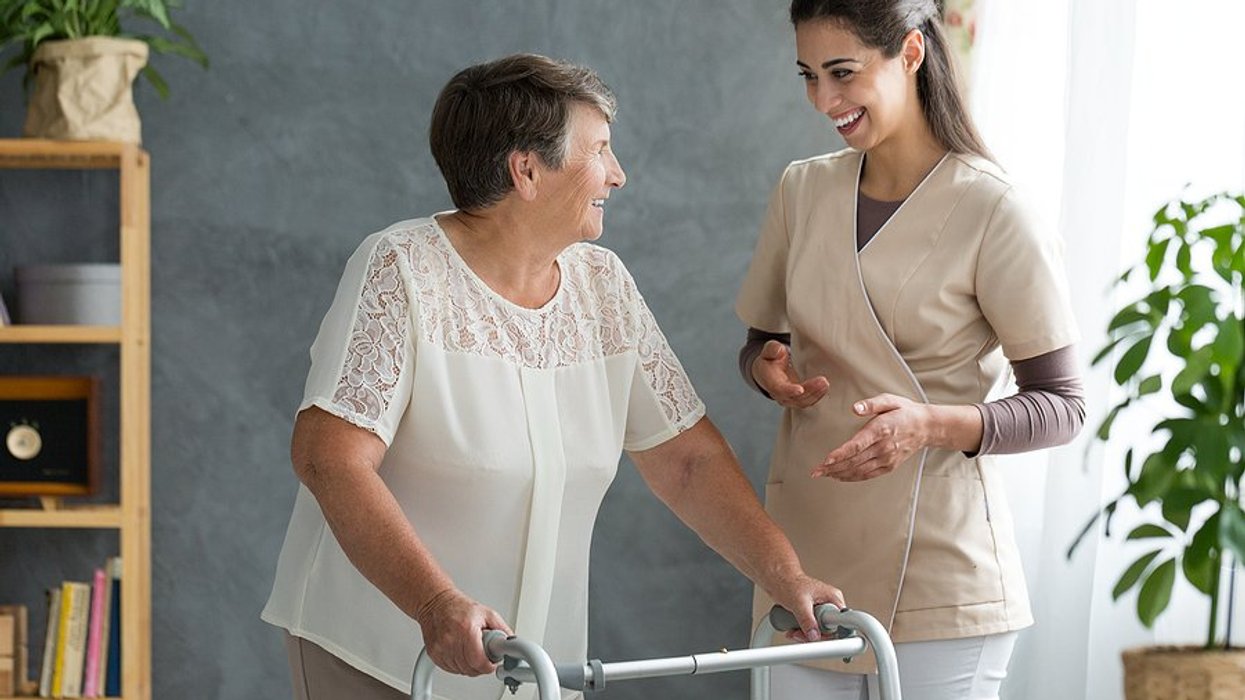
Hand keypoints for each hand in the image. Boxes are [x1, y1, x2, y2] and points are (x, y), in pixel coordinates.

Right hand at [414, 587, 512, 675]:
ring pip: (461, 670)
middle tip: (484, 656)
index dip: (488, 665)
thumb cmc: (460, 607)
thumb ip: (502, 629)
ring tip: (472, 651)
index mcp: (467, 629)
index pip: (479, 661)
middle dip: (481, 665)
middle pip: (470, 668)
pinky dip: (458, 665)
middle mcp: (451, 640)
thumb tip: (512, 643)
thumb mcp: (487, 613)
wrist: (436, 603)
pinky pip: (450, 669)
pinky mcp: (434, 653)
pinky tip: (462, 653)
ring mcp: (441, 648)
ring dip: (470, 666)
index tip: (492, 663)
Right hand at [752, 340, 828, 407]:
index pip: (779, 389)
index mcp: (770, 381)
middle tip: (823, 381)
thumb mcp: (768, 350)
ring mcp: (789, 398)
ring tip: (825, 383)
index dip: (789, 391)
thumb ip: (772, 349)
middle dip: (809, 391)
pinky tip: (824, 387)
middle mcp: (779, 394)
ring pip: (803, 402)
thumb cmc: (770, 360)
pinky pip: (808, 401)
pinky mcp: (799, 399)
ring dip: (816, 394)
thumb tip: (779, 350)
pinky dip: (817, 395)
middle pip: (794, 398)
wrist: (769, 371)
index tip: (800, 389)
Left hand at [765, 570, 846, 642]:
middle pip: (829, 631)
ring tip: (793, 631)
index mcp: (833, 598)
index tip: (820, 637)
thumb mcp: (799, 602)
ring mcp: (822, 611)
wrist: (778, 580)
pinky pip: (812, 630)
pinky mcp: (813, 616)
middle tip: (799, 633)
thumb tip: (814, 635)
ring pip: (819, 633)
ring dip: (804, 635)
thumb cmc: (789, 583)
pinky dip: (801, 633)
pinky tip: (792, 630)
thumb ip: (807, 619)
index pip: (840, 622)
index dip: (832, 632)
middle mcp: (830, 605)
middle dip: (813, 635)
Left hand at [812, 394, 928, 480]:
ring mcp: (887, 459)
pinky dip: (852, 477)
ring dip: (839, 474)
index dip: (840, 454)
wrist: (926, 427)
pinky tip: (840, 477)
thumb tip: (855, 408)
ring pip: (859, 470)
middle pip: (854, 461)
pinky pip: (868, 474)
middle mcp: (884, 447)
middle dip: (832, 467)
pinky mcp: (889, 466)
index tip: (826, 459)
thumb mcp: (890, 400)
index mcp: (881, 430)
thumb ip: (871, 403)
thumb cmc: (905, 411)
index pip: (857, 445)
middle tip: (815, 471)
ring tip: (823, 474)